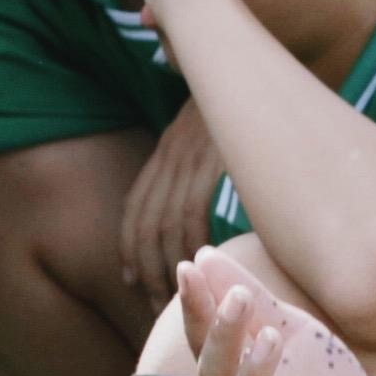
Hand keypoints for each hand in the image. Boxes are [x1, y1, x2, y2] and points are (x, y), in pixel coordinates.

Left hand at [121, 102, 223, 294]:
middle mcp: (170, 157)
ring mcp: (190, 159)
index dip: (128, 247)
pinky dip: (191, 240)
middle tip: (155, 304)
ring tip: (177, 297)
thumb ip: (194, 169)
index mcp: (166, 154)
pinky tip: (197, 263)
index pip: (136, 208)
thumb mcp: (206, 137)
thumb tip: (195, 213)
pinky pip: (194, 208)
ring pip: (166, 222)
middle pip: (146, 223)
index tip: (130, 280)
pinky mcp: (214, 160)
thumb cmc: (238, 112)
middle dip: (146, 268)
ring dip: (168, 264)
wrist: (247, 71)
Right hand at [178, 247, 375, 375]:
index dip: (194, 306)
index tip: (188, 268)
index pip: (202, 339)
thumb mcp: (288, 332)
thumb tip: (202, 255)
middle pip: (213, 375)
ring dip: (252, 375)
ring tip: (273, 337)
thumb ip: (251, 302)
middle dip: (221, 336)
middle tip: (238, 297)